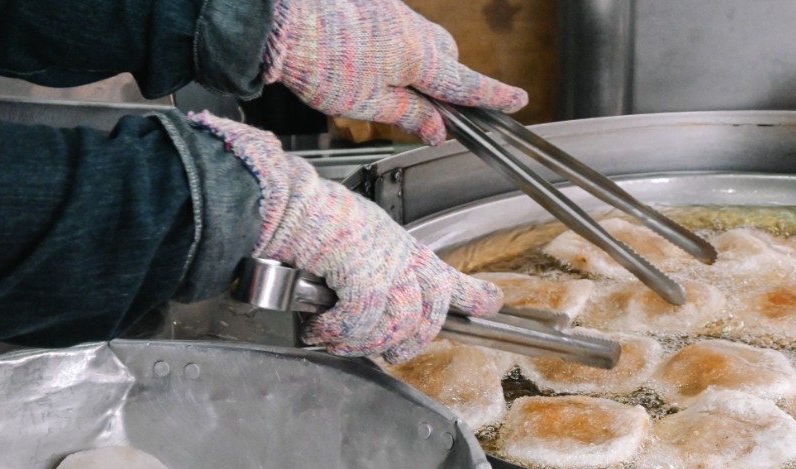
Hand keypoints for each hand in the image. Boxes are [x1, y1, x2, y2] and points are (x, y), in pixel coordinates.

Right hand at [191, 112, 502, 361]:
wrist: (284, 199)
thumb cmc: (307, 215)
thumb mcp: (354, 235)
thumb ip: (367, 264)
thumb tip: (358, 296)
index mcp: (401, 245)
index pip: (448, 275)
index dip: (474, 294)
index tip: (492, 303)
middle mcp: (400, 256)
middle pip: (427, 315)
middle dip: (410, 342)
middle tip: (392, 353)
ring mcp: (384, 266)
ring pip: (395, 325)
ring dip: (365, 343)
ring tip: (339, 342)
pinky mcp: (361, 277)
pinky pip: (359, 322)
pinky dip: (337, 332)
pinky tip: (319, 329)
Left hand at [262, 0, 527, 144]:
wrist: (278, 20)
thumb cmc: (320, 63)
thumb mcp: (369, 104)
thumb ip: (410, 115)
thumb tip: (439, 130)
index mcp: (419, 57)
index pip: (465, 83)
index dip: (493, 95)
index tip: (518, 99)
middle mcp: (412, 27)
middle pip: (446, 57)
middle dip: (445, 80)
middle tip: (427, 109)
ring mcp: (390, 10)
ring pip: (420, 40)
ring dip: (414, 63)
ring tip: (380, 85)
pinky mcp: (370, 4)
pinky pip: (395, 28)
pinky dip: (391, 47)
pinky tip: (362, 60)